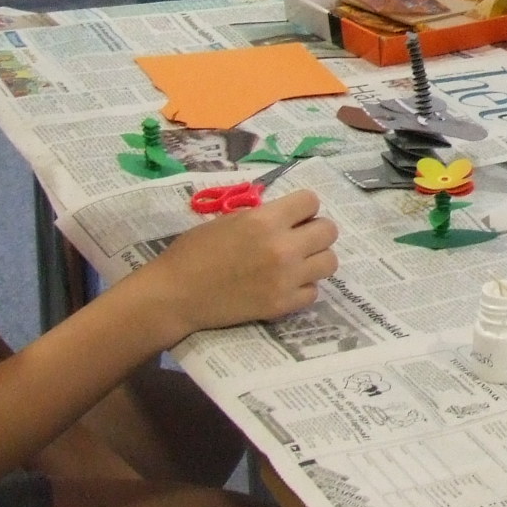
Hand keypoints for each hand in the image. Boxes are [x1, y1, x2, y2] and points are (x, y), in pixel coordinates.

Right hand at [140, 190, 337, 333]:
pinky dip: (303, 287)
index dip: (304, 207)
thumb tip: (287, 215)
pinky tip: (285, 285)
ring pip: (330, 262)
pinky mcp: (282, 305)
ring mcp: (285, 279)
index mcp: (265, 220)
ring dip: (315, 259)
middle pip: (329, 231)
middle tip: (299, 238)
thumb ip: (263, 217)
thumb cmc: (193, 252)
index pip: (311, 200)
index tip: (294, 215)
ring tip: (297, 262)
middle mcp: (282, 248)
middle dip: (315, 230)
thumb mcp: (228, 220)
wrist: (176, 294)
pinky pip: (314, 292)